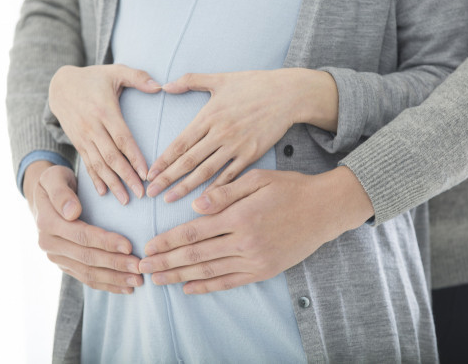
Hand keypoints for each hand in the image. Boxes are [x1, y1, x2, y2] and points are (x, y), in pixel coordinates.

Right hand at [25, 161, 142, 293]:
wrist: (43, 195)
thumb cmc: (55, 182)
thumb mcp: (54, 178)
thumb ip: (62, 194)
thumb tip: (72, 213)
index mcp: (48, 223)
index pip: (82, 235)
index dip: (106, 242)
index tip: (130, 246)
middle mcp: (49, 244)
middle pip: (87, 257)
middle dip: (116, 264)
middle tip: (140, 267)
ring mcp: (56, 257)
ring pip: (88, 272)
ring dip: (114, 279)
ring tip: (138, 281)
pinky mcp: (64, 264)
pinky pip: (86, 277)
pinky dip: (106, 284)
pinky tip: (125, 288)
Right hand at [48, 64, 160, 203]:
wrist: (59, 84)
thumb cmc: (94, 78)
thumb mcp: (116, 71)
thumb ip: (138, 77)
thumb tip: (160, 86)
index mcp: (105, 111)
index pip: (122, 138)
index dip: (134, 157)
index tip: (146, 173)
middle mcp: (93, 127)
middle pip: (111, 156)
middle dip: (126, 177)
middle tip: (141, 194)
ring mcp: (83, 137)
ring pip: (99, 164)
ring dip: (112, 183)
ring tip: (125, 200)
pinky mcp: (78, 142)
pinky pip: (87, 163)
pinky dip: (95, 179)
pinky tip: (103, 193)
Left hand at [139, 167, 372, 293]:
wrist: (324, 209)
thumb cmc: (291, 189)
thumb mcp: (258, 179)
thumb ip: (225, 192)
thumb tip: (196, 206)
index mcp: (239, 216)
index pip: (194, 231)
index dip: (168, 240)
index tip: (149, 246)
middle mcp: (244, 242)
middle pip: (195, 254)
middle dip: (166, 262)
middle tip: (143, 267)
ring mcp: (255, 259)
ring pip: (209, 271)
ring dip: (180, 277)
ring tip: (158, 280)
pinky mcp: (265, 270)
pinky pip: (231, 282)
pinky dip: (208, 287)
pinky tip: (189, 288)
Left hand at [146, 68, 337, 201]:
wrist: (287, 94)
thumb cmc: (253, 84)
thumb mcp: (220, 78)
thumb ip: (190, 81)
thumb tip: (164, 85)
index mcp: (209, 116)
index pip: (180, 143)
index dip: (163, 160)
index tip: (149, 174)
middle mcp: (220, 133)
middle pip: (188, 161)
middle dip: (167, 179)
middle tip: (150, 193)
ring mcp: (236, 146)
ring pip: (206, 171)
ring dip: (186, 187)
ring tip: (169, 200)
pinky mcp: (252, 155)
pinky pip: (230, 176)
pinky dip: (216, 189)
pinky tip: (204, 200)